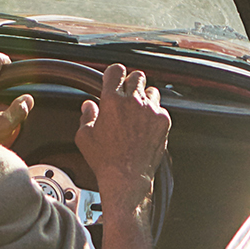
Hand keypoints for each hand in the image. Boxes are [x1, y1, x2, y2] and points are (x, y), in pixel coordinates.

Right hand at [72, 64, 167, 194]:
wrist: (126, 178)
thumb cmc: (104, 160)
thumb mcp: (85, 137)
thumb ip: (86, 116)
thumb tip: (88, 106)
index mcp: (112, 101)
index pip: (116, 70)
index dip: (114, 73)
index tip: (114, 79)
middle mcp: (133, 102)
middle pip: (137, 76)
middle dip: (131, 83)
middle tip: (127, 96)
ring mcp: (150, 111)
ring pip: (152, 91)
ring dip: (145, 98)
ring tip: (138, 112)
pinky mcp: (163, 122)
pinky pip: (161, 109)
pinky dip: (155, 115)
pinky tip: (147, 126)